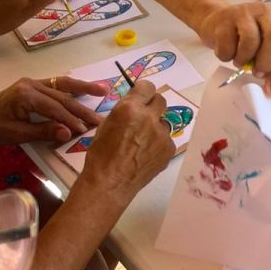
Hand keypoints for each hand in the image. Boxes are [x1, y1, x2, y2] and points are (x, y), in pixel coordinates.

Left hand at [0, 76, 106, 144]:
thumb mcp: (17, 134)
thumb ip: (43, 132)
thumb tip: (68, 133)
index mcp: (25, 94)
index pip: (55, 108)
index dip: (71, 120)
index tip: (85, 130)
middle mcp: (31, 84)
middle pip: (62, 96)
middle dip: (81, 109)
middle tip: (99, 118)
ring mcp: (32, 82)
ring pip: (62, 85)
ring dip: (83, 88)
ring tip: (103, 90)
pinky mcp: (33, 85)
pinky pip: (56, 84)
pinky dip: (72, 87)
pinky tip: (85, 88)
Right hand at [79, 79, 174, 205]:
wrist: (110, 182)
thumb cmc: (101, 154)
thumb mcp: (107, 124)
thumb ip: (125, 111)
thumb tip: (136, 104)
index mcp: (130, 108)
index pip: (147, 87)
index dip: (143, 91)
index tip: (141, 96)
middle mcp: (149, 118)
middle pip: (161, 100)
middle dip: (152, 105)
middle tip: (144, 116)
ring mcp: (162, 134)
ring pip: (164, 122)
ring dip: (155, 126)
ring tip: (141, 141)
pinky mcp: (169, 149)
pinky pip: (166, 139)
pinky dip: (158, 143)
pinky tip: (145, 154)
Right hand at [198, 0, 270, 95]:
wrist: (215, 20)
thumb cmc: (245, 36)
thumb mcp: (265, 48)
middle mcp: (263, 12)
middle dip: (266, 61)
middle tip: (257, 72)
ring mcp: (242, 13)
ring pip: (249, 41)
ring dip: (244, 59)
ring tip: (240, 61)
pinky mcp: (223, 20)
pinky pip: (226, 46)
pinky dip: (226, 56)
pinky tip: (228, 52)